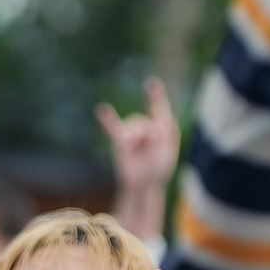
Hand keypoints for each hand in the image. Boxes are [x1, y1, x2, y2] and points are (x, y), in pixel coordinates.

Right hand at [97, 75, 181, 243]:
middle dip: (146, 134)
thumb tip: (154, 125)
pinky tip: (101, 109)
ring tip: (132, 149)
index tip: (152, 83)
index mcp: (162, 127)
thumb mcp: (167, 152)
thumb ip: (165, 136)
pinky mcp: (120, 141)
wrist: (143, 185)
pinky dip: (107, 119)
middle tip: (150, 146)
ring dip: (133, 136)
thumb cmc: (158, 169)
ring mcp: (133, 133)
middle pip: (142, 121)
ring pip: (131, 126)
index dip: (156, 96)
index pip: (159, 109)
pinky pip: (112, 127)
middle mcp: (147, 126)